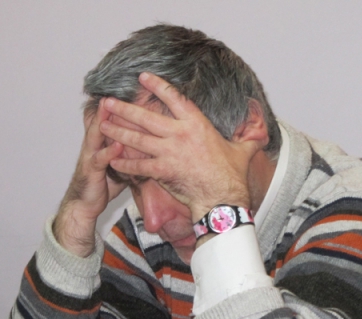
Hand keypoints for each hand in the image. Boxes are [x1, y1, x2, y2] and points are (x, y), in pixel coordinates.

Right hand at [54, 99, 125, 256]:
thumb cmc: (103, 185)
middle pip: (102, 121)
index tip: (130, 90)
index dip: (118, 106)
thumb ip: (131, 152)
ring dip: (103, 121)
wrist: (84, 204)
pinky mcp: (90, 171)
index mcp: (103, 142)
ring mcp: (91, 156)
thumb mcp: (120, 164)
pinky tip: (117, 145)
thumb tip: (150, 144)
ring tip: (109, 108)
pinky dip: (108, 152)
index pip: (111, 120)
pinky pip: (100, 159)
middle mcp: (95, 145)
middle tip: (118, 88)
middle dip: (110, 105)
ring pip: (97, 135)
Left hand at [101, 72, 266, 221]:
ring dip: (117, 131)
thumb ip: (247, 139)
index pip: (174, 98)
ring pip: (137, 138)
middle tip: (107, 101)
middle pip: (146, 117)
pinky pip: (138, 164)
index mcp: (197, 124)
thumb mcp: (242, 151)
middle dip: (124, 108)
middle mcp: (180, 134)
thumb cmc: (232, 176)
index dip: (157, 85)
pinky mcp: (163, 170)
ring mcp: (169, 152)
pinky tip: (111, 158)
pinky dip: (123, 162)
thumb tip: (259, 133)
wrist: (223, 197)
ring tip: (102, 125)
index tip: (142, 77)